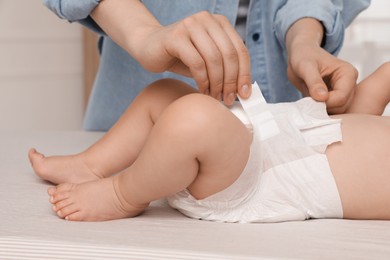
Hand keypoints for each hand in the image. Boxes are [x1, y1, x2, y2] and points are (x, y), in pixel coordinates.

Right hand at [132, 11, 251, 104]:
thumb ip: (224, 67)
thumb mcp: (207, 59)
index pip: (240, 50)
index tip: (244, 94)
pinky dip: (202, 81)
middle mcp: (207, 19)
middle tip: (228, 99)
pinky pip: (197, 63)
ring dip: (216, 83)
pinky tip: (202, 90)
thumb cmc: (180, 55)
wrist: (148, 46)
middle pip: (229, 55)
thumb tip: (243, 89)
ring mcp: (190, 25)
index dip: (245, 74)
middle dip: (231, 81)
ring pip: (214, 59)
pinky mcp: (176, 37)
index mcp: (219, 23)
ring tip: (214, 96)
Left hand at [287, 42, 357, 113]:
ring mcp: (345, 91)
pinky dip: (321, 109)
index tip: (310, 99)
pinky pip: (332, 109)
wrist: (301, 54)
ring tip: (309, 99)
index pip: (341, 98)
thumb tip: (322, 97)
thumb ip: (314, 82)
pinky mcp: (337, 96)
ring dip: (322, 109)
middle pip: (342, 106)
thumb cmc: (304, 56)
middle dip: (324, 107)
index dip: (325, 103)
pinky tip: (311, 101)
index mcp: (347, 73)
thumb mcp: (305, 67)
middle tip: (308, 100)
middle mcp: (350, 83)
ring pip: (338, 110)